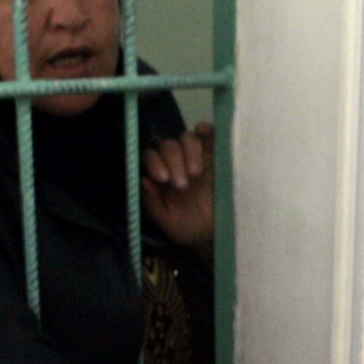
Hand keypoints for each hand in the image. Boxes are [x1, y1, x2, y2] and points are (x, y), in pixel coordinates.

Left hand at [141, 120, 214, 251]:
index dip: (154, 163)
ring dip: (189, 151)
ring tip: (195, 174)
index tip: (163, 179)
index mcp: (159, 175)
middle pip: (168, 146)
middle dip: (173, 162)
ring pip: (186, 138)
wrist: (219, 233)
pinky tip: (204, 132)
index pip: (150, 157)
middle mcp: (175, 161)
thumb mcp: (169, 223)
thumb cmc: (190, 228)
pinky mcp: (216, 153)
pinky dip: (206, 129)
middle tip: (182, 185)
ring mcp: (196, 155)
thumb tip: (143, 181)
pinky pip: (210, 135)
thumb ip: (152, 204)